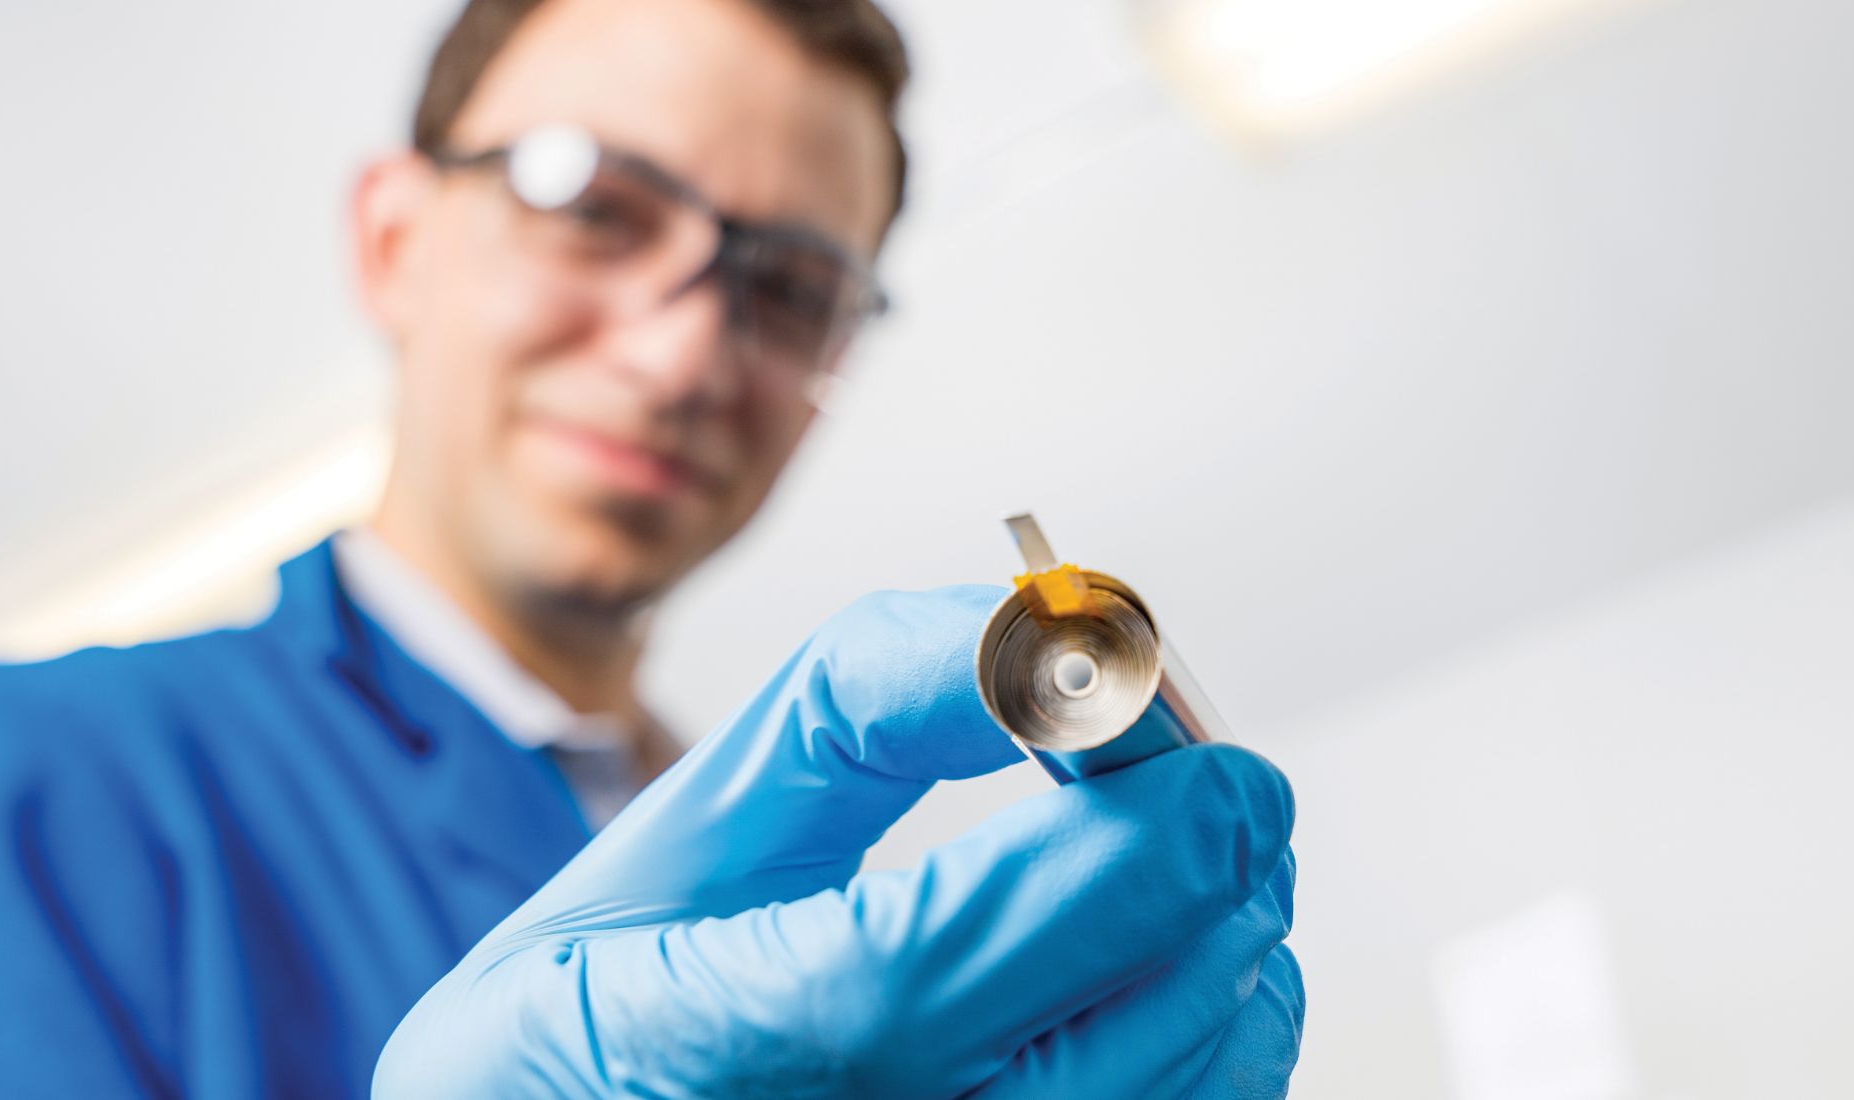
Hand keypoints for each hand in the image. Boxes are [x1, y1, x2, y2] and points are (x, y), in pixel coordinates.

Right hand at [374, 586, 1301, 1097]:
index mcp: (694, 1043)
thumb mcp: (689, 824)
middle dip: (1194, 891)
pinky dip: (1216, 1042)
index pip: (917, 973)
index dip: (1084, 869)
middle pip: (1078, 1061)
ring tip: (1197, 851)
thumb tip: (1031, 627)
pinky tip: (1186, 957)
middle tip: (1227, 779)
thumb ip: (856, 706)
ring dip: (1220, 960)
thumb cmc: (626, 983)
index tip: (1198, 758)